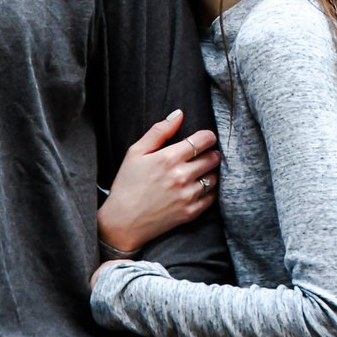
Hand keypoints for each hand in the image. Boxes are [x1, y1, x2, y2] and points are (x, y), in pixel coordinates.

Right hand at [97, 109, 219, 255]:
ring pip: (214, 177)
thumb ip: (158, 131)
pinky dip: (210, 190)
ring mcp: (188, 196)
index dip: (208, 137)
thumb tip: (178, 114)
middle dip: (211, 153)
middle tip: (205, 154)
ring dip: (211, 172)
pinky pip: (212, 197)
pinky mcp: (190, 213)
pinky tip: (200, 187)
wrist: (123, 222)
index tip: (207, 138)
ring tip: (202, 171)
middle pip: (212, 158)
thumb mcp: (135, 152)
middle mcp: (181, 176)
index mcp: (168, 158)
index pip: (202, 140)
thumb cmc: (127, 184)